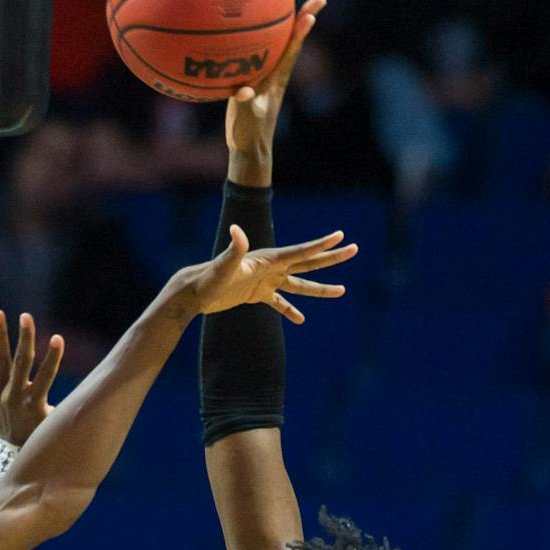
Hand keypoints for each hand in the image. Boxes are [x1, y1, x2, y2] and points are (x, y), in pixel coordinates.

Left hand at [0, 311, 63, 447]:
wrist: (12, 450)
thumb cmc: (41, 432)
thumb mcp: (55, 420)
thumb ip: (65, 402)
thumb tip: (95, 390)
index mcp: (34, 404)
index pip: (45, 377)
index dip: (52, 357)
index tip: (58, 338)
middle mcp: (15, 397)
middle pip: (21, 363)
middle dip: (25, 338)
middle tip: (26, 316)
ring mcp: (0, 393)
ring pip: (0, 360)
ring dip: (0, 335)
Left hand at [173, 226, 356, 324]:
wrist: (194, 291)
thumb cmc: (208, 277)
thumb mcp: (224, 265)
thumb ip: (234, 249)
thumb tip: (237, 230)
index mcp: (268, 260)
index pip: (300, 252)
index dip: (321, 244)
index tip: (340, 235)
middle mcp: (271, 268)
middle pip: (308, 263)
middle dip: (331, 258)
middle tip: (354, 249)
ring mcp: (265, 282)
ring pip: (299, 286)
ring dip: (319, 289)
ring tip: (342, 291)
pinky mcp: (256, 295)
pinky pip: (279, 304)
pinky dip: (290, 311)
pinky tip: (301, 319)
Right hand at [226, 0, 325, 181]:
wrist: (249, 149)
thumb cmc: (249, 135)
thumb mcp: (246, 120)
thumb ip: (244, 105)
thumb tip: (242, 90)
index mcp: (275, 80)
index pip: (291, 50)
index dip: (300, 32)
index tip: (311, 14)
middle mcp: (275, 73)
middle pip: (291, 39)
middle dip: (304, 17)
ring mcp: (265, 75)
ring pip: (277, 43)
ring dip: (286, 23)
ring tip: (289, 1)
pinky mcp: (252, 79)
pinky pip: (256, 53)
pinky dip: (257, 39)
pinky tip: (247, 29)